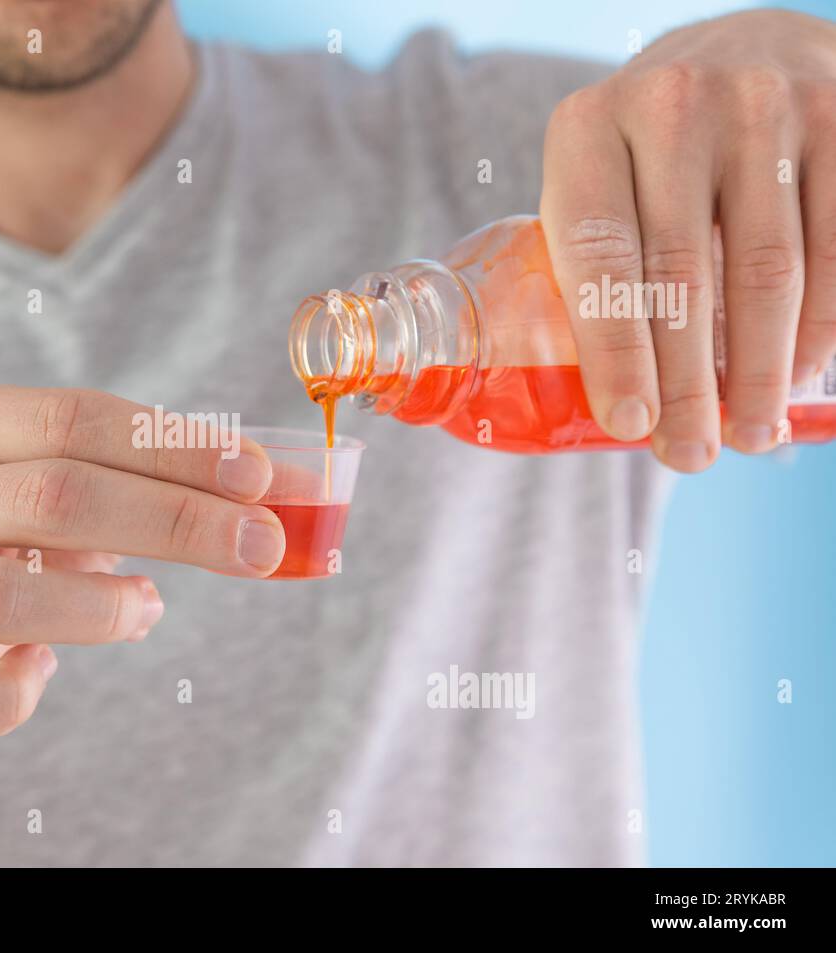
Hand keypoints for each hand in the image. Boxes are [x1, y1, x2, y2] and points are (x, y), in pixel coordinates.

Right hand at [0, 387, 282, 741]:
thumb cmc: (19, 540)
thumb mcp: (78, 490)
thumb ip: (165, 484)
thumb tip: (294, 493)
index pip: (72, 420)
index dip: (172, 446)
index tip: (258, 476)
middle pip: (53, 498)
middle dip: (174, 521)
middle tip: (260, 547)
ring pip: (0, 596)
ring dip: (102, 608)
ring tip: (148, 608)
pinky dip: (17, 693)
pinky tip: (44, 670)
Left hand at [540, 9, 835, 470]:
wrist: (739, 52)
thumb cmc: (648, 152)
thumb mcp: (598, 185)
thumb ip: (597, 267)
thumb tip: (624, 408)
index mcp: (587, 128)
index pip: (599, 257)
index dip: (616, 351)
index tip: (629, 425)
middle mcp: (672, 105)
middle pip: (681, 274)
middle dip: (688, 382)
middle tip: (689, 455)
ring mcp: (762, 106)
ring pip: (767, 269)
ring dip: (762, 368)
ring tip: (750, 434)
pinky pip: (832, 246)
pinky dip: (819, 326)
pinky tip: (801, 376)